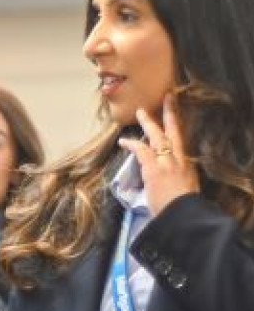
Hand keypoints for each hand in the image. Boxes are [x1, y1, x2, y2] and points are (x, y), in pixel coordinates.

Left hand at [120, 95, 200, 216]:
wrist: (182, 213)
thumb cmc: (182, 206)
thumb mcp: (185, 189)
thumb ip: (179, 180)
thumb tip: (171, 180)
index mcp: (187, 165)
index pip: (181, 142)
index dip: (177, 127)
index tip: (174, 116)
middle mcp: (179, 159)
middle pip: (174, 131)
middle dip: (170, 113)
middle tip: (167, 97)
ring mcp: (167, 162)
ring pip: (158, 136)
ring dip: (149, 123)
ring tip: (141, 112)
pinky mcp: (154, 168)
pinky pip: (142, 150)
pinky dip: (132, 144)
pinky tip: (123, 141)